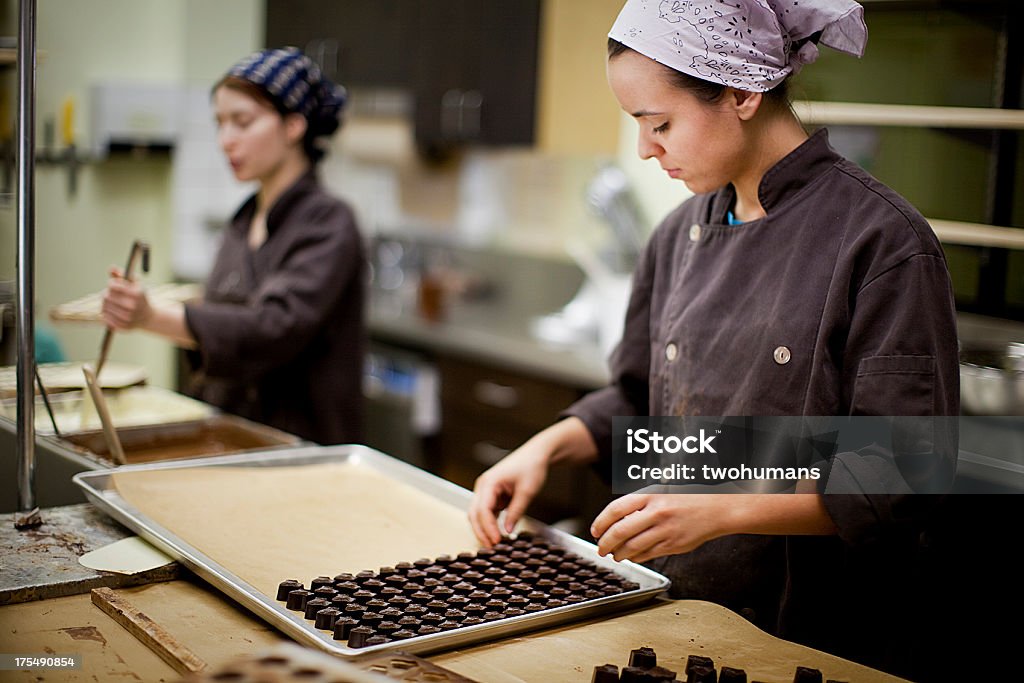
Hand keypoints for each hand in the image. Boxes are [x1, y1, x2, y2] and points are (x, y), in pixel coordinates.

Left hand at [101, 266, 151, 329]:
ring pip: (104, 307)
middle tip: (110, 294)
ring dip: (105, 304)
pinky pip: (105, 318)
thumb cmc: (139, 297)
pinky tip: (112, 311)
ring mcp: (127, 317)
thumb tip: (111, 268)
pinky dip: (106, 313)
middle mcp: (132, 306)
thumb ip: (122, 275)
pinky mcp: (123, 326)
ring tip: (111, 303)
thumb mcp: (135, 283)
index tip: (113, 285)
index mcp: (136, 293)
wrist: (147, 317)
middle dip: (106, 293)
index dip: (111, 283)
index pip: (112, 285)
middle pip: (106, 296)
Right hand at [468, 440, 549, 547]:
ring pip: (478, 514)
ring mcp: (486, 491)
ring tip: (494, 545)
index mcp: (489, 482)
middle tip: (492, 548)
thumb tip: (508, 531)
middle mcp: (483, 486)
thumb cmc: (531, 466)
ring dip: (484, 529)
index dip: (488, 527)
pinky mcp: (492, 495)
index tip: (497, 541)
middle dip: (481, 532)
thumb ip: (516, 512)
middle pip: (474, 514)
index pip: (483, 510)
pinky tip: (497, 534)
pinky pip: (487, 512)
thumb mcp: (527, 491)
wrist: (536, 454)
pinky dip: (490, 524)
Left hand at [590, 493, 733, 563]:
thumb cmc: (689, 496)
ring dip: (619, 553)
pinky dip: (635, 557)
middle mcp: (656, 512)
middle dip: (605, 543)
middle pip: (620, 532)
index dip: (601, 522)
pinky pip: (648, 554)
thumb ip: (640, 501)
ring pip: (632, 547)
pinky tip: (631, 556)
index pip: (616, 510)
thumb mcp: (662, 488)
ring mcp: (665, 530)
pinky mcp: (673, 545)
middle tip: (600, 548)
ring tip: (614, 554)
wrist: (717, 508)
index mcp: (650, 495)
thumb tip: (616, 517)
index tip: (595, 531)